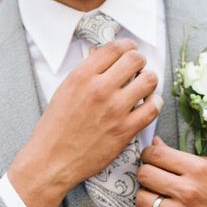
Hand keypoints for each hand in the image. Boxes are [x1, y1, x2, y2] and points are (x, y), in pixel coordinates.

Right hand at [9, 39, 160, 206]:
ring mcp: (114, 109)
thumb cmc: (55, 127)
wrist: (51, 160)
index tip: (129, 51)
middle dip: (139, 61)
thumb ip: (86, 72)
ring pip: (149, 81)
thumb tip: (103, 56)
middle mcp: (100, 89)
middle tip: (137, 69)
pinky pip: (152, 108)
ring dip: (149, 80)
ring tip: (144, 86)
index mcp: (82, 75)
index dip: (127, 46)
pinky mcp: (125, 130)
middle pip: (136, 59)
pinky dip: (155, 103)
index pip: (115, 47)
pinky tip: (149, 104)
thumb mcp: (64, 90)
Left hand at [135, 137, 206, 206]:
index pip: (156, 155)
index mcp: (199, 170)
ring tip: (157, 195)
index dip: (148, 155)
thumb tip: (156, 146)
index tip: (149, 158)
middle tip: (152, 176)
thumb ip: (184, 157)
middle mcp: (189, 191)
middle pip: (144, 175)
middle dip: (145, 173)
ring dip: (147, 196)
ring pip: (142, 199)